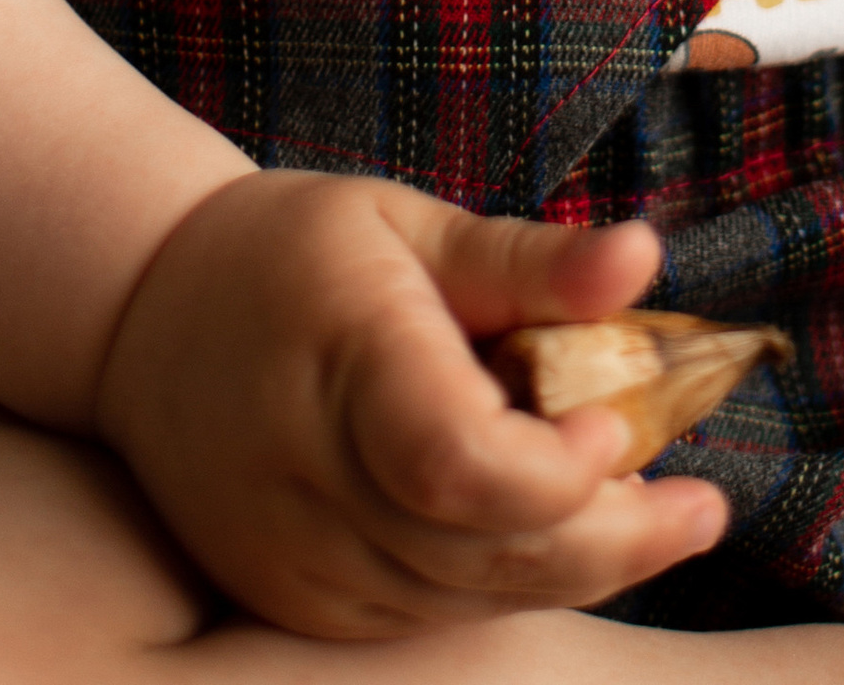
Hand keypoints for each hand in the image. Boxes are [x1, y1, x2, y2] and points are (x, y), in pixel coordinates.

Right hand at [92, 167, 727, 635]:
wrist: (144, 320)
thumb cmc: (297, 255)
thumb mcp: (412, 225)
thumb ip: (532, 260)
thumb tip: (645, 254)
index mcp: (341, 360)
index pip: (456, 461)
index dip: (555, 470)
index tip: (623, 425)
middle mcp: (307, 478)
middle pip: (480, 551)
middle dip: (610, 541)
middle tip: (699, 507)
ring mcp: (294, 559)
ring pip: (465, 600)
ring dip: (573, 566)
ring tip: (656, 510)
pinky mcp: (296, 603)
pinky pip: (427, 617)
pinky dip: (505, 583)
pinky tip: (559, 533)